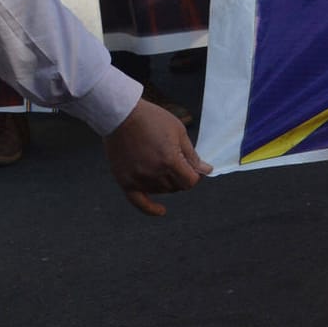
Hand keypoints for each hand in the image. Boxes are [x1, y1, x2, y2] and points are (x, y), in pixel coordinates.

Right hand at [103, 97, 211, 216]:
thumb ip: (192, 155)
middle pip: (177, 187)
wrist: (121, 115)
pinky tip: (162, 211)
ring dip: (168, 183)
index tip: (196, 168)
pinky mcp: (125, 181)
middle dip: (183, 177)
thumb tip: (206, 170)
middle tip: (180, 163)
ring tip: (163, 164)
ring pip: (162, 191)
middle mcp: (154, 173)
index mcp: (169, 160)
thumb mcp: (178, 131)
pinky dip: (151, 209)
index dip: (197, 175)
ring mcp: (139, 179)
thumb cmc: (152, 119)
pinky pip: (139, 203)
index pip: (191, 181)